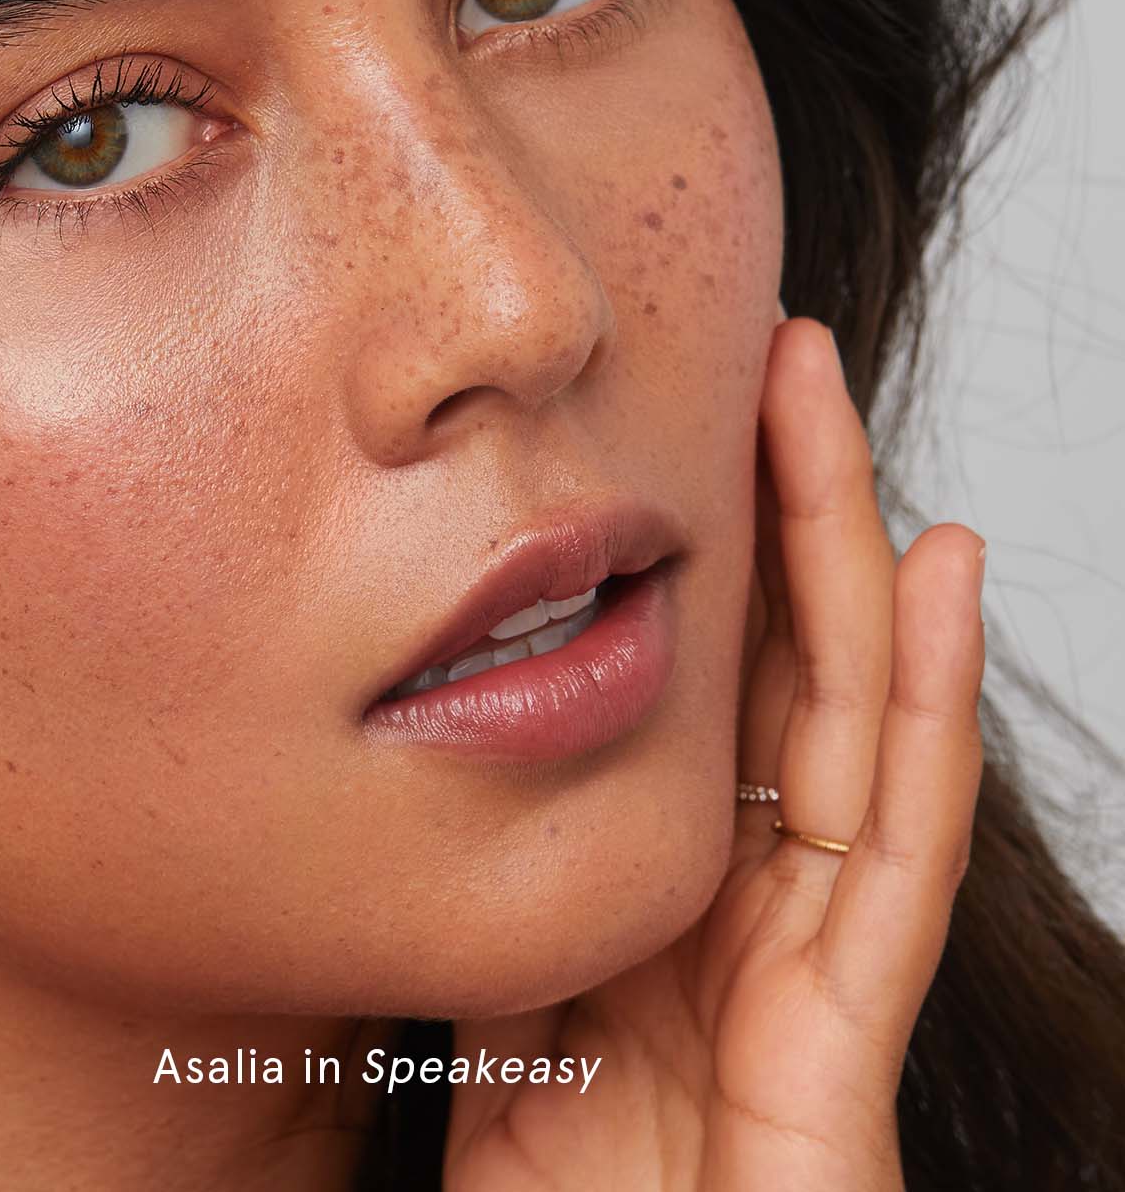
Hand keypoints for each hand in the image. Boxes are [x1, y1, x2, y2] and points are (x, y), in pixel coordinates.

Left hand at [442, 316, 987, 1190]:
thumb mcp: (489, 994)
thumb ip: (498, 873)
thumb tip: (448, 737)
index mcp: (661, 889)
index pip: (693, 690)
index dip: (697, 558)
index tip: (663, 425)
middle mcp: (746, 899)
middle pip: (772, 667)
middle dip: (772, 507)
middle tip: (755, 356)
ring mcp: (809, 955)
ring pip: (842, 708)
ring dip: (841, 543)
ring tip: (819, 396)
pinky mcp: (846, 1026)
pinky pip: (893, 836)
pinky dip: (922, 694)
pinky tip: (935, 565)